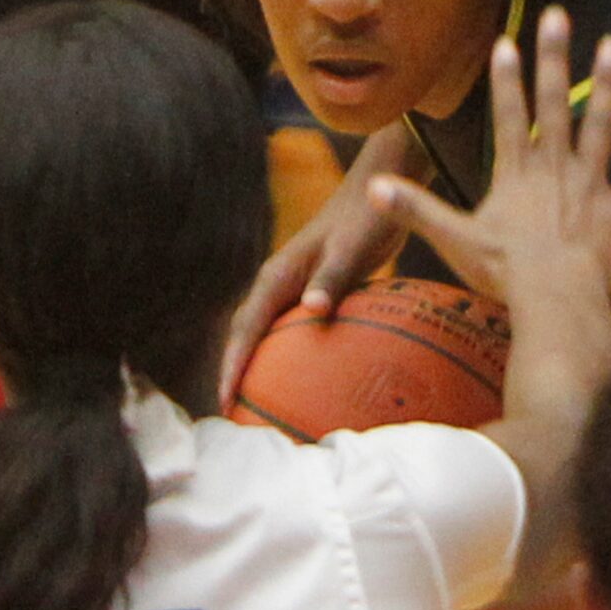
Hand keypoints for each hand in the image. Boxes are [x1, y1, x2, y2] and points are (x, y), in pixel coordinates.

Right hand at [219, 125, 413, 406]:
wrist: (383, 190)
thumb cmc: (368, 217)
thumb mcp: (353, 248)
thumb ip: (333, 278)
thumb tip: (312, 310)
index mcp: (278, 276)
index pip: (246, 329)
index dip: (233, 367)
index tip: (226, 402)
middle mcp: (278, 283)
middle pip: (245, 336)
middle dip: (235, 376)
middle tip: (234, 420)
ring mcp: (294, 288)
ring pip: (266, 335)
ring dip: (258, 369)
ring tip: (260, 410)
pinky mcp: (313, 292)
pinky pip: (293, 332)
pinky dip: (291, 358)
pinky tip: (309, 384)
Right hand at [368, 7, 610, 304]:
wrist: (556, 302)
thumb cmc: (504, 275)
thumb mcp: (454, 241)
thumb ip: (416, 211)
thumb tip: (372, 190)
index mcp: (517, 175)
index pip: (509, 117)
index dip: (507, 79)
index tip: (507, 41)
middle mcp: (557, 169)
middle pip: (555, 104)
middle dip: (555, 58)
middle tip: (559, 14)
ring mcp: (593, 187)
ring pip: (602, 126)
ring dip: (609, 84)